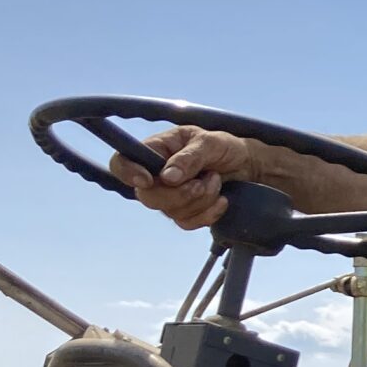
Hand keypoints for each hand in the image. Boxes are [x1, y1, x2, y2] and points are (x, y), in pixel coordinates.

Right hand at [106, 126, 256, 232]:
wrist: (246, 165)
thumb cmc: (223, 147)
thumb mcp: (210, 143)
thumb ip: (189, 158)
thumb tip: (167, 177)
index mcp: (154, 150)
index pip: (121, 163)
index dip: (128, 173)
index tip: (148, 180)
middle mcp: (155, 175)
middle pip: (147, 197)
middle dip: (180, 194)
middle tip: (204, 181)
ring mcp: (168, 196)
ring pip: (170, 211)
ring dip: (200, 199)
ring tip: (216, 180)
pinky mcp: (184, 213)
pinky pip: (186, 223)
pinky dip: (208, 213)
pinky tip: (222, 200)